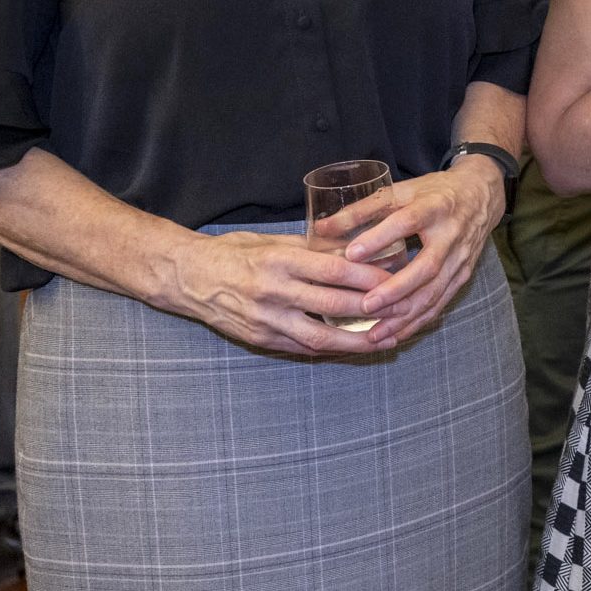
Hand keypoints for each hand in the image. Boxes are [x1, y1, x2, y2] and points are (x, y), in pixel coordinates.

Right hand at [163, 228, 395, 356]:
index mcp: (279, 261)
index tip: (395, 278)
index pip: (333, 270)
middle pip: (332, 306)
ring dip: (357, 342)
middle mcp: (273, 292)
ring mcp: (266, 320)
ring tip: (386, 340)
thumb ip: (311, 248)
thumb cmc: (233, 252)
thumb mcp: (271, 240)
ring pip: (320, 338)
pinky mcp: (260, 340)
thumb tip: (354, 248)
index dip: (367, 277)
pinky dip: (331, 350)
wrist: (187, 277)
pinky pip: (302, 349)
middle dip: (372, 311)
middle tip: (403, 310)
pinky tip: (354, 348)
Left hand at [331, 156, 510, 346]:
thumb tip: (321, 230)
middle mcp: (452, 234)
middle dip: (396, 289)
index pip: (407, 221)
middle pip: (426, 266)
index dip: (379, 237)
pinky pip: (440, 303)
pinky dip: (418, 321)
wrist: (481, 195)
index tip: (351, 253)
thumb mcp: (402, 190)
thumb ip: (362, 209)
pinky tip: (396, 334)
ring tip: (376, 332)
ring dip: (405, 315)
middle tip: (365, 305)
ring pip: (434, 292)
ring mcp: (460, 258)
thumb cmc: (434, 192)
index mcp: (434, 207)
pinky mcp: (463, 275)